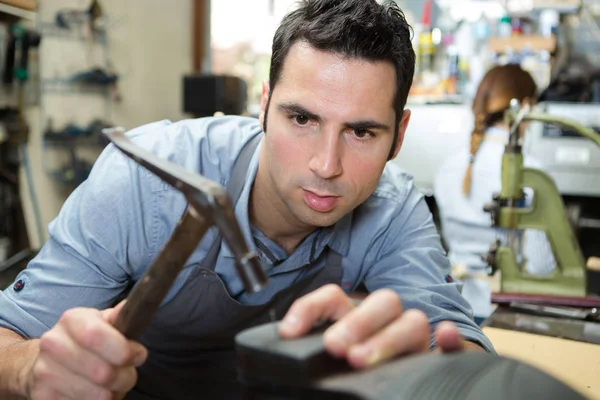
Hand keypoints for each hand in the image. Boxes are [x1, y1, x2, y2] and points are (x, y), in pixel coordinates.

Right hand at [25, 301, 146, 399]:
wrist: (47, 361)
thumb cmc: (86, 341)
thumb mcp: (103, 323)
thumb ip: (120, 318)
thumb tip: (131, 309)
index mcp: (72, 319)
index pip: (96, 336)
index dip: (124, 350)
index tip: (137, 355)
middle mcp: (54, 343)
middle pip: (102, 372)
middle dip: (125, 377)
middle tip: (127, 374)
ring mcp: (45, 371)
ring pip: (96, 395)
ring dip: (112, 393)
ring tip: (112, 384)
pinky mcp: (43, 396)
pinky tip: (95, 392)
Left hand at [279, 285, 478, 368]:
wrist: (389, 388)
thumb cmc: (351, 369)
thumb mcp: (328, 357)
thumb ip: (312, 349)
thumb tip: (286, 338)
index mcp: (354, 316)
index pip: (333, 297)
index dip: (310, 308)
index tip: (288, 332)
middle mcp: (384, 321)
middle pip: (380, 302)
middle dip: (356, 322)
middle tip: (334, 347)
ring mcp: (412, 339)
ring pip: (411, 320)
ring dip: (387, 337)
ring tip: (361, 359)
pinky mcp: (434, 359)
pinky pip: (454, 345)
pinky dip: (450, 341)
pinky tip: (445, 336)